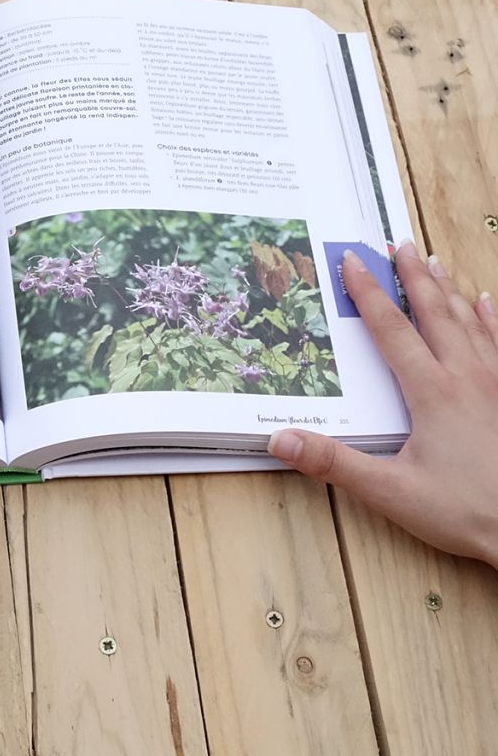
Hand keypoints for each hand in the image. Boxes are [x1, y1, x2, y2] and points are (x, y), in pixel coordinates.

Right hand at [268, 242, 497, 567]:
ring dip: (448, 289)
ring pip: (471, 321)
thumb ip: (334, 463)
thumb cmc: (469, 511)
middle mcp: (468, 376)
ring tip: (434, 261)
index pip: (391, 330)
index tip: (353, 261)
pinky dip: (492, 318)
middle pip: (434, 312)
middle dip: (412, 276)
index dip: (368, 293)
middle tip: (398, 243)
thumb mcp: (392, 492)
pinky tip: (487, 301)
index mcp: (432, 392)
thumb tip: (279, 438)